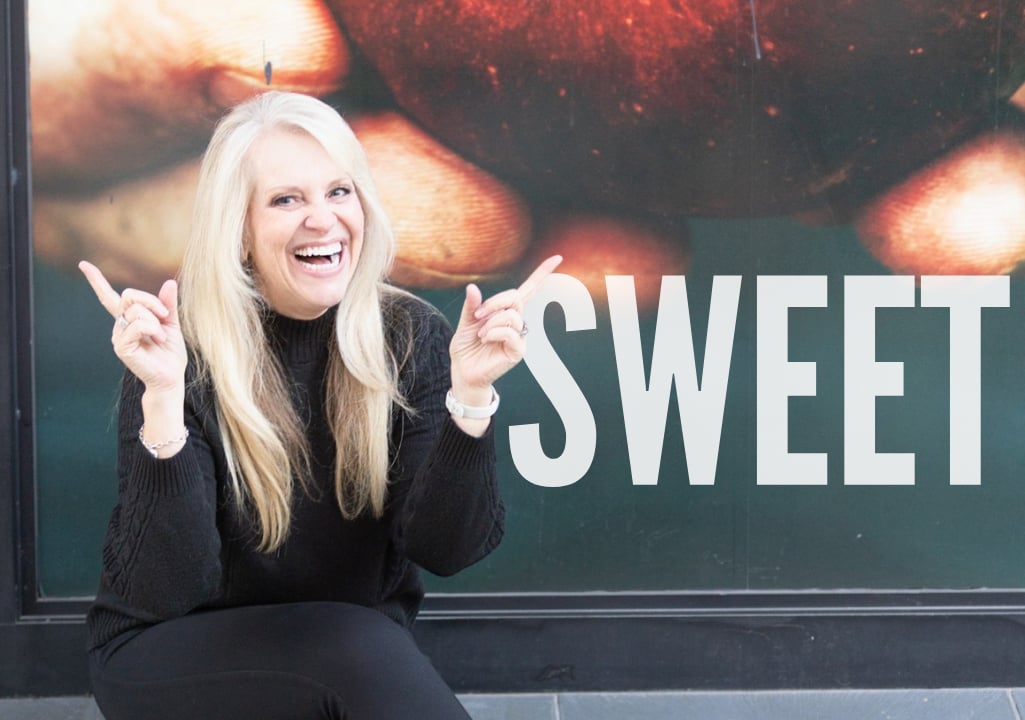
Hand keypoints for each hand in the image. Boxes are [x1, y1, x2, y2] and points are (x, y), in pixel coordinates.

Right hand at [78, 261, 186, 394]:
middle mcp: (119, 325)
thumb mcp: (171, 323)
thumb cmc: (170, 353)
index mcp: (129, 319)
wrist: (171, 376)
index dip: (96, 280)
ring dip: (155, 320)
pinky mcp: (121, 347)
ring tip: (160, 336)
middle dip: (151, 301)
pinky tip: (156, 339)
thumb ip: (167, 303)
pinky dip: (152, 329)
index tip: (83, 264)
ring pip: (135, 310)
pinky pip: (136, 325)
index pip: (110, 296)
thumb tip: (169, 282)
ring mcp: (118, 336)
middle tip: (164, 315)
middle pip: (128, 295)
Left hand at [449, 255, 562, 400]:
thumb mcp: (465, 323)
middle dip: (495, 302)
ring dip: (491, 321)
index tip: (556, 258)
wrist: (463, 372)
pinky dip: (494, 332)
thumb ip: (471, 306)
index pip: (528, 290)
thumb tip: (472, 287)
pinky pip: (510, 333)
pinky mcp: (518, 351)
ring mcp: (519, 337)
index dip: (541, 274)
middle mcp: (517, 322)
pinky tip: (485, 339)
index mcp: (506, 312)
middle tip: (477, 315)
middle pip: (516, 298)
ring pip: (512, 315)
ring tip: (481, 334)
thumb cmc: (466, 348)